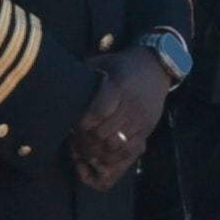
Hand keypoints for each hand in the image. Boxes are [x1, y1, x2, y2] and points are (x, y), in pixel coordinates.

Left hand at [68, 48, 174, 192]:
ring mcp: (141, 119)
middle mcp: (132, 105)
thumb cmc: (122, 65)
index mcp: (119, 87)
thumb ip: (84, 74)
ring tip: (86, 148)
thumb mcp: (103, 62)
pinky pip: (129, 151)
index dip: (82, 124)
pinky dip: (113, 157)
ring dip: (97, 151)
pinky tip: (102, 153)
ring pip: (115, 146)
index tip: (73, 124)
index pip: (98, 113)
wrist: (157, 68)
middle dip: (86, 141)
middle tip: (75, 140)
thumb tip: (62, 88)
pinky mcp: (147, 129)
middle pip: (104, 133)